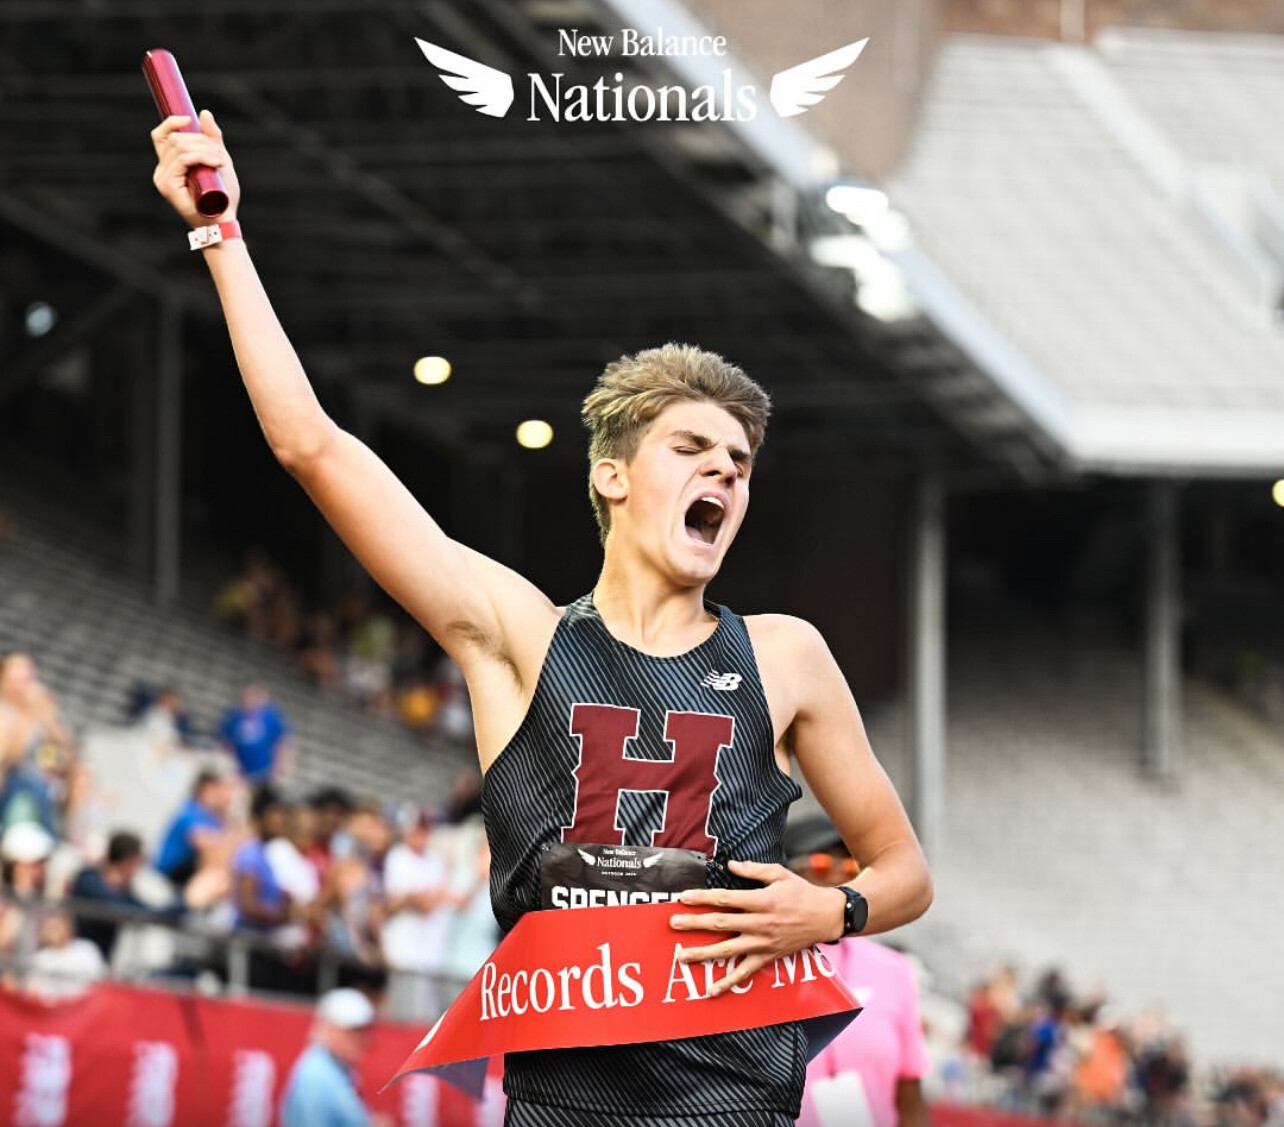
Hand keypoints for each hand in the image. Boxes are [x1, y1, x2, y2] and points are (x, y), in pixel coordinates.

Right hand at [150, 109, 240, 226]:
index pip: (161, 136)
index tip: (188, 120)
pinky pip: (182, 160)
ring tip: (219, 161)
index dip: (171, 123)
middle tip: (218, 154)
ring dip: (203, 149)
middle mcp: (162, 170)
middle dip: (200, 140)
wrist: (225, 221)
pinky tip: (214, 163)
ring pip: (179, 147)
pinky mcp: (167, 186)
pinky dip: (200, 157)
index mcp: (170, 164)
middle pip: (174, 139)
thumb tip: (203, 113)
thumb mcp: (219, 161)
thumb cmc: (223, 196)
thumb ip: (212, 140)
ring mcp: (163, 178)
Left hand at [668, 859, 845, 994]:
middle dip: (695, 924)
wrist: (826, 917)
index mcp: (761, 900)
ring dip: (703, 953)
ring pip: (728, 950)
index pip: (725, 899)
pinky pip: (745, 972)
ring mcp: (763, 943)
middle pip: (721, 924)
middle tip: (673, 924)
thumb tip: (730, 864)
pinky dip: (728, 982)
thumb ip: (753, 870)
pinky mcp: (768, 957)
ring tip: (682, 956)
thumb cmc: (801, 892)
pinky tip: (711, 990)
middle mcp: (760, 923)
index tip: (683, 898)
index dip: (702, 898)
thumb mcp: (779, 874)